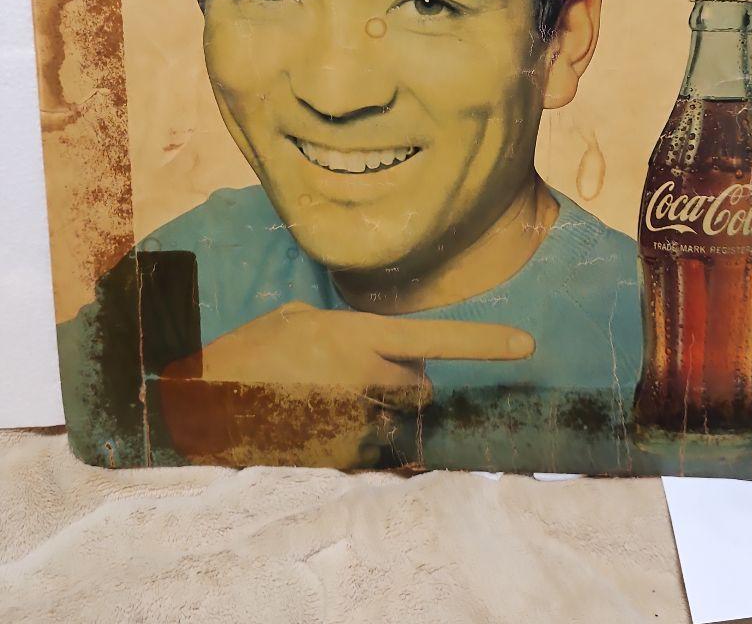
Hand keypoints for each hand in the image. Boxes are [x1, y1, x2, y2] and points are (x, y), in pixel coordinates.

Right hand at [157, 301, 534, 467]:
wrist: (201, 404)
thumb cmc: (247, 353)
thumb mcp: (296, 318)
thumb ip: (344, 326)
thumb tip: (367, 341)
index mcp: (359, 335)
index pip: (436, 338)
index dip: (485, 342)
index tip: (527, 344)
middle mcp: (366, 377)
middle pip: (420, 388)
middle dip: (402, 383)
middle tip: (358, 375)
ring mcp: (354, 420)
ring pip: (393, 420)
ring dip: (374, 410)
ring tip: (324, 398)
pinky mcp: (339, 456)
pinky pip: (367, 448)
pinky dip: (350, 437)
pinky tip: (312, 422)